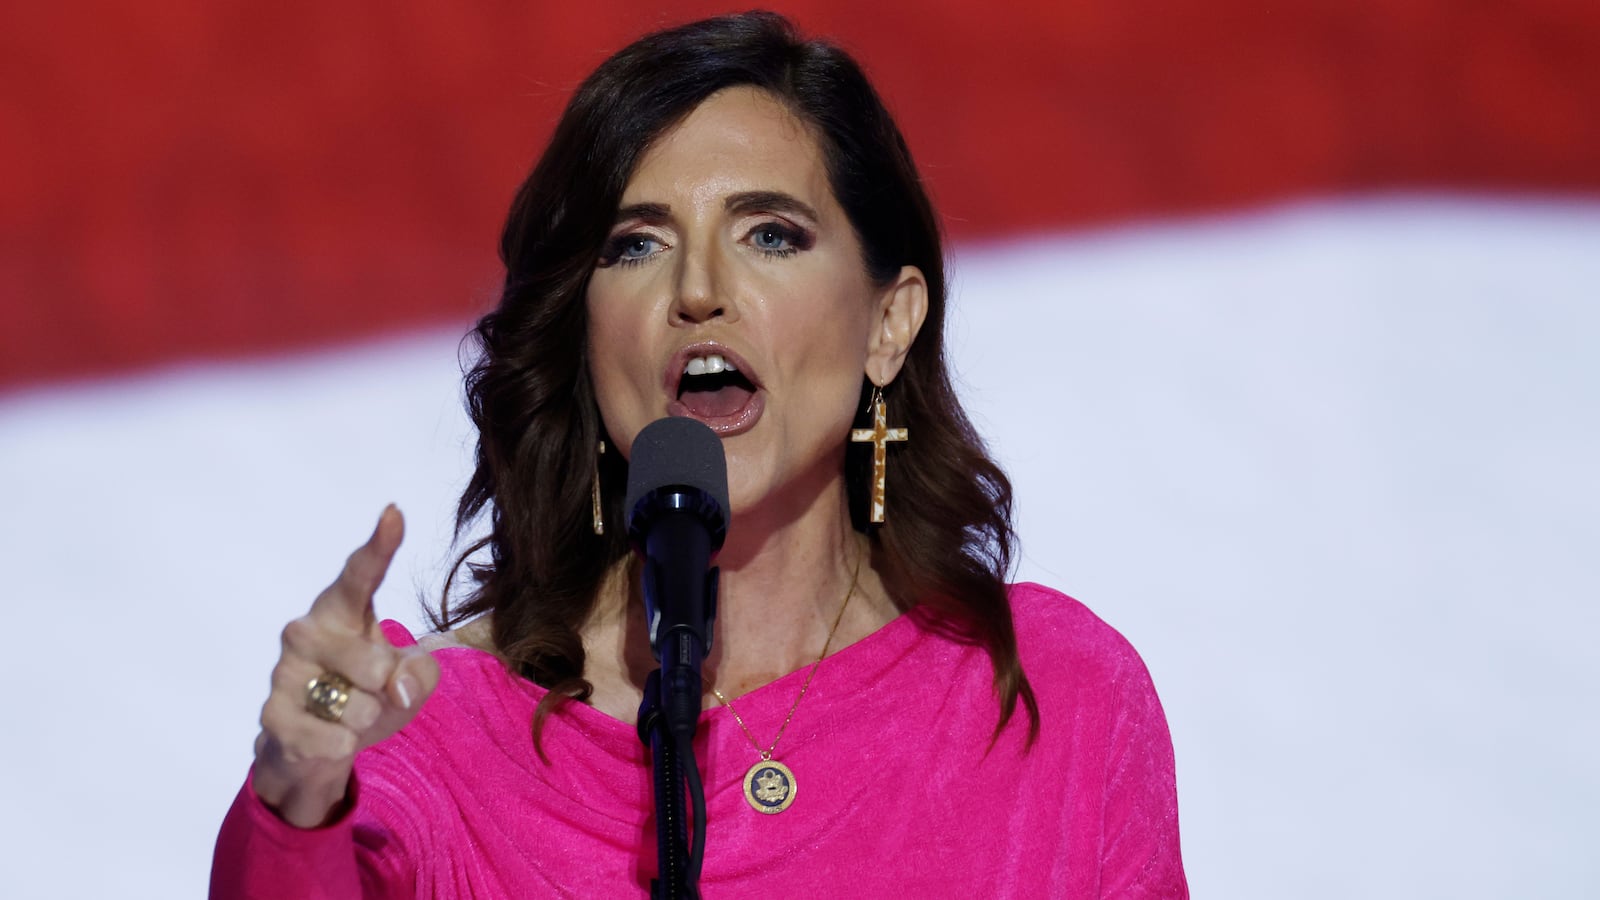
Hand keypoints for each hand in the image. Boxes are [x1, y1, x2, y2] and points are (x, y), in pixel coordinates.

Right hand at [250, 505, 441, 827]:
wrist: (317, 747)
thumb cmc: (368, 694)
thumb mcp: (411, 681)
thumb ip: (419, 673)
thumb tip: (395, 687)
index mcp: (342, 610)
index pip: (362, 575)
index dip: (380, 546)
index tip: (394, 514)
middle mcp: (305, 631)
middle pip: (371, 662)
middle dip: (387, 687)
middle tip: (374, 691)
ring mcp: (283, 672)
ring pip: (355, 706)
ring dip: (367, 719)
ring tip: (347, 715)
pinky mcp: (271, 715)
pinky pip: (331, 739)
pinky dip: (343, 746)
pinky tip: (329, 738)